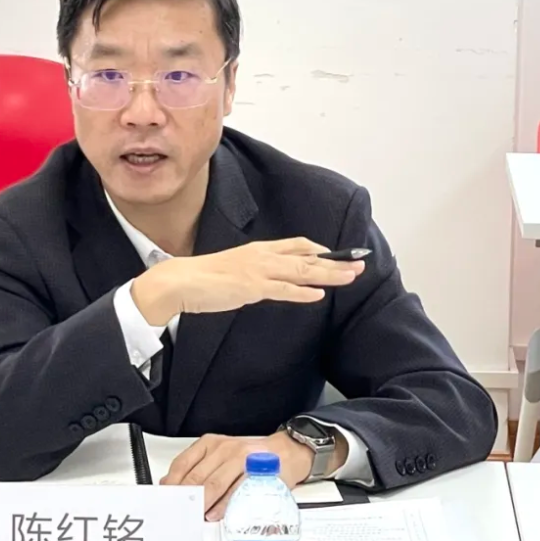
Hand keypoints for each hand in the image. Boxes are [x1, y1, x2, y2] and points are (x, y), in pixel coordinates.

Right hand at [131, 237, 365, 325]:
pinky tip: (318, 295)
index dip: (320, 250)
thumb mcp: (234, 270)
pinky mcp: (251, 287)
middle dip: (336, 261)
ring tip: (351, 276)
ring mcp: (258, 271)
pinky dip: (302, 292)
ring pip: (302, 271)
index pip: (296, 245)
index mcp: (258, 250)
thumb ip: (253, 274)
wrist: (180, 281)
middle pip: (307, 256)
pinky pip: (283, 290)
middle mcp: (262, 256)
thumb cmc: (202, 279)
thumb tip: (265, 283)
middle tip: (360, 263)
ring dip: (329, 274)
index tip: (338, 254)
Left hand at [160, 432, 318, 520]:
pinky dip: (223, 505)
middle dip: (185, 497)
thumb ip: (196, 468)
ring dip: (202, 503)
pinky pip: (235, 491)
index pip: (183, 463)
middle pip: (197, 476)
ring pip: (214, 483)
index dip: (172, 483)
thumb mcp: (219, 455)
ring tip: (194, 515)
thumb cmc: (250, 457)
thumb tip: (171, 483)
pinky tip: (214, 514)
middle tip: (177, 512)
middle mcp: (224, 449)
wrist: (286, 451)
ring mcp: (241, 459)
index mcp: (210, 444)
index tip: (166, 498)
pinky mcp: (255, 472)